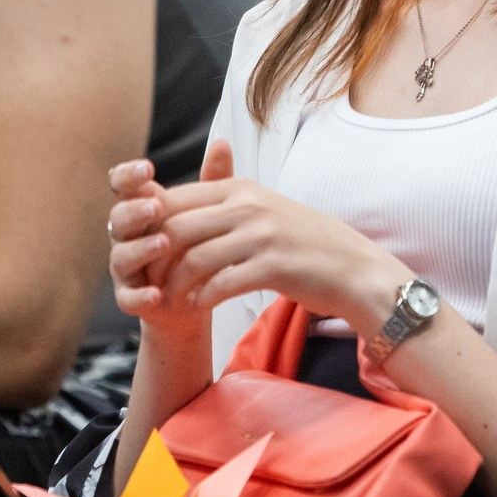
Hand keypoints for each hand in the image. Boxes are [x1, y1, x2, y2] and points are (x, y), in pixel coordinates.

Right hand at [108, 142, 229, 341]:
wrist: (196, 296)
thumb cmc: (196, 244)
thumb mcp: (208, 211)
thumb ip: (211, 180)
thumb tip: (223, 142)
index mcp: (139, 209)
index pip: (123, 186)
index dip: (128, 176)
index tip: (147, 168)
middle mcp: (126, 237)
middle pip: (118, 218)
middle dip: (135, 211)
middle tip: (156, 207)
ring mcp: (126, 269)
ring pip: (121, 257)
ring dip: (139, 250)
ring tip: (163, 244)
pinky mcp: (131, 299)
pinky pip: (128, 298)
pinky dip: (139, 296)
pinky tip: (155, 294)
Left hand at [133, 140, 412, 328]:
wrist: (352, 268)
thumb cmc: (301, 243)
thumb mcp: (261, 212)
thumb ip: (222, 208)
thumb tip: (172, 215)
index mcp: (239, 189)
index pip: (175, 200)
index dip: (151, 228)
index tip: (144, 253)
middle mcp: (248, 206)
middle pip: (178, 228)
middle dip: (156, 260)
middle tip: (148, 282)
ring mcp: (262, 235)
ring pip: (195, 259)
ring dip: (176, 285)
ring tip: (169, 300)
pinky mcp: (274, 266)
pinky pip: (222, 284)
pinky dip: (203, 298)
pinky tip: (198, 307)